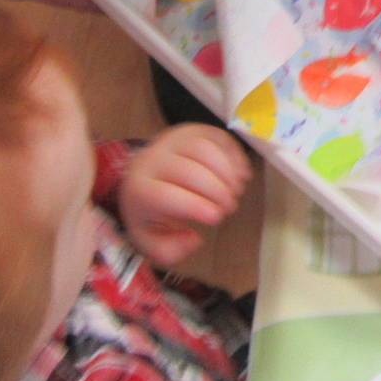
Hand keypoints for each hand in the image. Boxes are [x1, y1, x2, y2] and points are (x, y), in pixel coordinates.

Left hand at [119, 125, 253, 267]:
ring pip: (205, 149)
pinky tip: (241, 174)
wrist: (143, 174)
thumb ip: (169, 250)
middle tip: (230, 207)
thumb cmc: (150, 210)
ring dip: (227, 172)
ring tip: (236, 191)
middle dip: (217, 191)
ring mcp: (173, 139)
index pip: (166, 196)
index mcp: (139, 189)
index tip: (217, 218)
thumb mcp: (151, 239)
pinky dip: (234, 155)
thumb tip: (194, 238)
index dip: (195, 206)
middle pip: (189, 170)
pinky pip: (216, 136)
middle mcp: (153, 158)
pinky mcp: (192, 129)